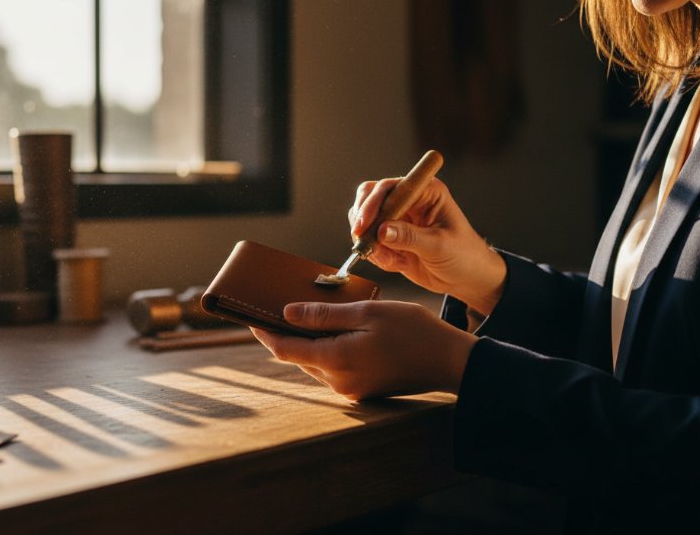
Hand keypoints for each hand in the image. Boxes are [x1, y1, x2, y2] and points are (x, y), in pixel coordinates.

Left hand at [251, 300, 477, 400]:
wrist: (450, 361)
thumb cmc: (412, 331)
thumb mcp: (366, 313)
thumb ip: (323, 316)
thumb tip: (287, 314)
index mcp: (335, 361)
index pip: (284, 349)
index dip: (263, 333)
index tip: (249, 317)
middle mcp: (338, 382)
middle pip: (297, 357)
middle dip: (283, 334)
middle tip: (270, 309)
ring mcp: (350, 389)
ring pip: (314, 363)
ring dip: (305, 342)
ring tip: (298, 315)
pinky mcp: (362, 390)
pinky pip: (332, 368)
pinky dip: (324, 349)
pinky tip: (328, 330)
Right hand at [349, 177, 505, 314]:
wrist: (467, 279)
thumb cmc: (464, 256)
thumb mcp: (438, 246)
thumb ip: (409, 237)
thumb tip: (381, 230)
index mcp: (425, 192)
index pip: (390, 187)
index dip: (373, 203)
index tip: (364, 224)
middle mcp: (408, 201)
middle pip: (370, 197)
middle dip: (363, 220)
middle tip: (361, 239)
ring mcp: (398, 219)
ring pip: (365, 220)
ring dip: (369, 240)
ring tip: (387, 258)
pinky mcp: (391, 238)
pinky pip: (370, 241)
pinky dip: (376, 254)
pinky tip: (394, 264)